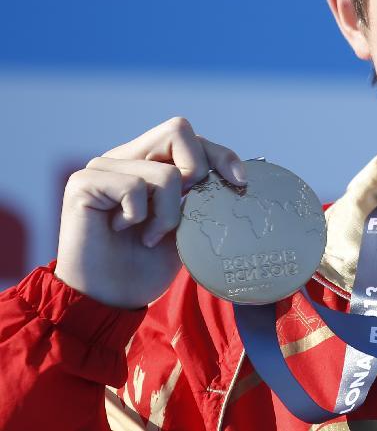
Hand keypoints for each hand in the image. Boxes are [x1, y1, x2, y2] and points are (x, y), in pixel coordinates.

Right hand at [54, 116, 245, 308]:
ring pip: (165, 172)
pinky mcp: (83, 182)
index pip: (190, 137)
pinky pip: (133, 187)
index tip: (240, 182)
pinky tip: (121, 230)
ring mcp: (103, 166)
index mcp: (149, 162)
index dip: (220, 154)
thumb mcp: (188, 224)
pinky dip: (138, 217)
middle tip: (186, 207)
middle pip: (178, 130)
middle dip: (197, 171)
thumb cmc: (148, 264)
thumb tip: (239, 175)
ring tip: (149, 236)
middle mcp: (126, 157)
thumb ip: (203, 194)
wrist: (111, 299)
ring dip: (168, 214)